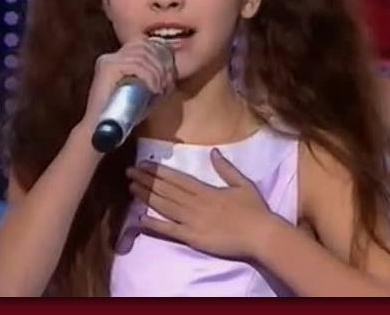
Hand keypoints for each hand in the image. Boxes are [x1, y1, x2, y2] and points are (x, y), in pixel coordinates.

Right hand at [78, 39, 174, 130]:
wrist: (99, 131)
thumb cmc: (122, 115)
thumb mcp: (143, 94)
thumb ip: (154, 82)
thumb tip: (170, 74)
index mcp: (116, 59)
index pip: (142, 44)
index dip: (159, 55)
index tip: (168, 75)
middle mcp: (110, 57)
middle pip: (144, 47)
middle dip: (160, 64)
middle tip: (166, 84)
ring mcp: (108, 61)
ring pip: (141, 56)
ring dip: (156, 73)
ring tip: (159, 89)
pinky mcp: (107, 68)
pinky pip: (135, 65)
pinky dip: (149, 76)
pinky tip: (153, 89)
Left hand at [126, 148, 278, 259]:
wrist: (260, 234)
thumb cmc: (253, 209)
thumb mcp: (242, 183)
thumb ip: (225, 168)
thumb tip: (213, 152)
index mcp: (205, 189)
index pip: (176, 178)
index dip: (158, 171)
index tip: (143, 164)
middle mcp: (194, 203)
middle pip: (165, 190)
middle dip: (146, 180)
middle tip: (129, 171)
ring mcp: (191, 220)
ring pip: (164, 206)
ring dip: (146, 196)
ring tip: (131, 187)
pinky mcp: (191, 237)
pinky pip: (169, 230)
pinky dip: (154, 224)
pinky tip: (139, 217)